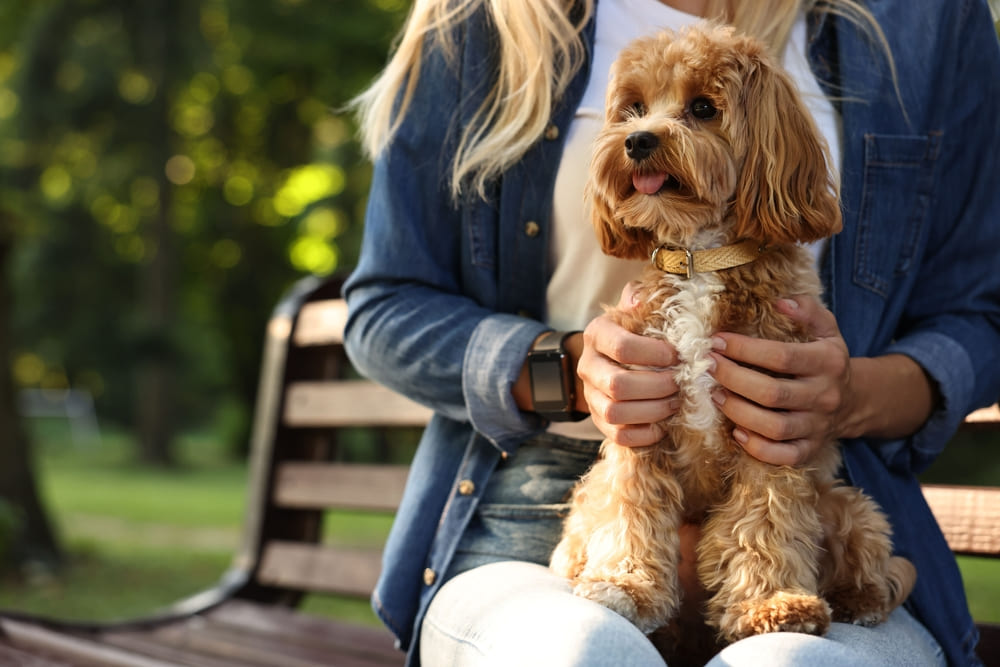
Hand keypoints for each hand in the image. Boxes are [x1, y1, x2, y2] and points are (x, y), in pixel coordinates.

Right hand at [577, 282, 679, 446]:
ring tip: (675, 403)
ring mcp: (591, 396)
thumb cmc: (634, 331)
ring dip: (653, 411)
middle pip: (618, 384)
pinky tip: (662, 424)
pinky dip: (644, 434)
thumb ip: (638, 297)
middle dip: (657, 386)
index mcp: (597, 335)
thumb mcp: (634, 309)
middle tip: (681, 383)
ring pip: (616, 413)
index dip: (655, 354)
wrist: (612, 359)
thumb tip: (638, 301)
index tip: (678, 356)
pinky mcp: (599, 421)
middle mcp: (588, 366)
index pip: (622, 347)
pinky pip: (618, 436)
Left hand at [709, 295, 851, 466]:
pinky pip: (783, 456)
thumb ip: (807, 311)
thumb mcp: (827, 329)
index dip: (744, 349)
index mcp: (828, 362)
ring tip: (715, 395)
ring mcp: (818, 426)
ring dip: (738, 412)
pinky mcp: (810, 449)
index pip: (781, 356)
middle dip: (734, 379)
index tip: (716, 341)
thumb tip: (780, 301)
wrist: (855, 401)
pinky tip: (736, 432)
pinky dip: (757, 448)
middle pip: (773, 394)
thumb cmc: (826, 359)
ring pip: (775, 428)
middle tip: (709, 367)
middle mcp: (825, 396)